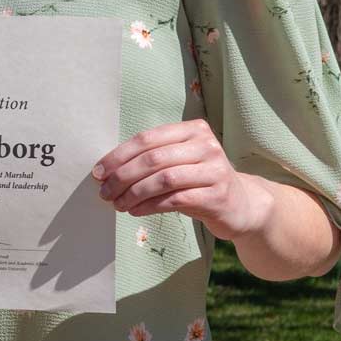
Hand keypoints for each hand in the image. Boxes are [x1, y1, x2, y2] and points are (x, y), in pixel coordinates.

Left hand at [93, 118, 273, 241]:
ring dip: (134, 193)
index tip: (98, 172)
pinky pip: (175, 199)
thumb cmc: (199, 181)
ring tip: (118, 204)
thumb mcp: (178, 162)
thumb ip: (150, 160)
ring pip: (163, 179)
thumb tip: (105, 171)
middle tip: (104, 192)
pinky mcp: (218, 195)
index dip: (118, 156)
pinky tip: (136, 211)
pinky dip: (150, 205)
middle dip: (122, 176)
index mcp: (192, 129)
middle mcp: (206, 145)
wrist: (242, 205)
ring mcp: (215, 170)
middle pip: (153, 159)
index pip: (147, 139)